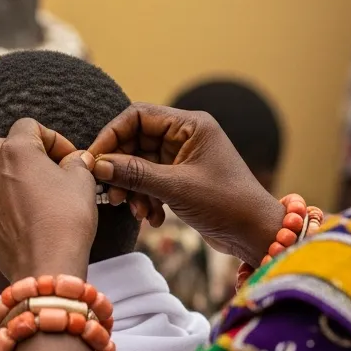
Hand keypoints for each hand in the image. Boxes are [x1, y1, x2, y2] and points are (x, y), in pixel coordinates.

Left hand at [0, 119, 97, 281]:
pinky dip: (9, 204)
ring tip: (40, 194)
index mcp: (16, 151)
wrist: (46, 265)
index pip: (28, 125)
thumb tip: (76, 159)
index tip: (69, 156)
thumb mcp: (82, 181)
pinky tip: (30, 218)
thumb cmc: (66, 218)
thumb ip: (77, 162)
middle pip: (4, 146)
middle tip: (51, 170)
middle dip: (27, 153)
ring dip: (15, 178)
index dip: (52, 137)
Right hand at [88, 104, 283, 266]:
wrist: (256, 234)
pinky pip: (150, 181)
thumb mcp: (177, 188)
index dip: (112, 135)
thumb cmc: (227, 204)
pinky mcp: (182, 179)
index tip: (95, 160)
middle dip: (121, 168)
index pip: (138, 116)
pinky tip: (152, 219)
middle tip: (111, 194)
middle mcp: (186, 137)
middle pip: (135, 141)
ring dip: (133, 188)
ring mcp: (183, 158)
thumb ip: (136, 174)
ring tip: (136, 211)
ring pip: (140, 165)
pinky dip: (146, 199)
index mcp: (190, 125)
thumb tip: (99, 165)